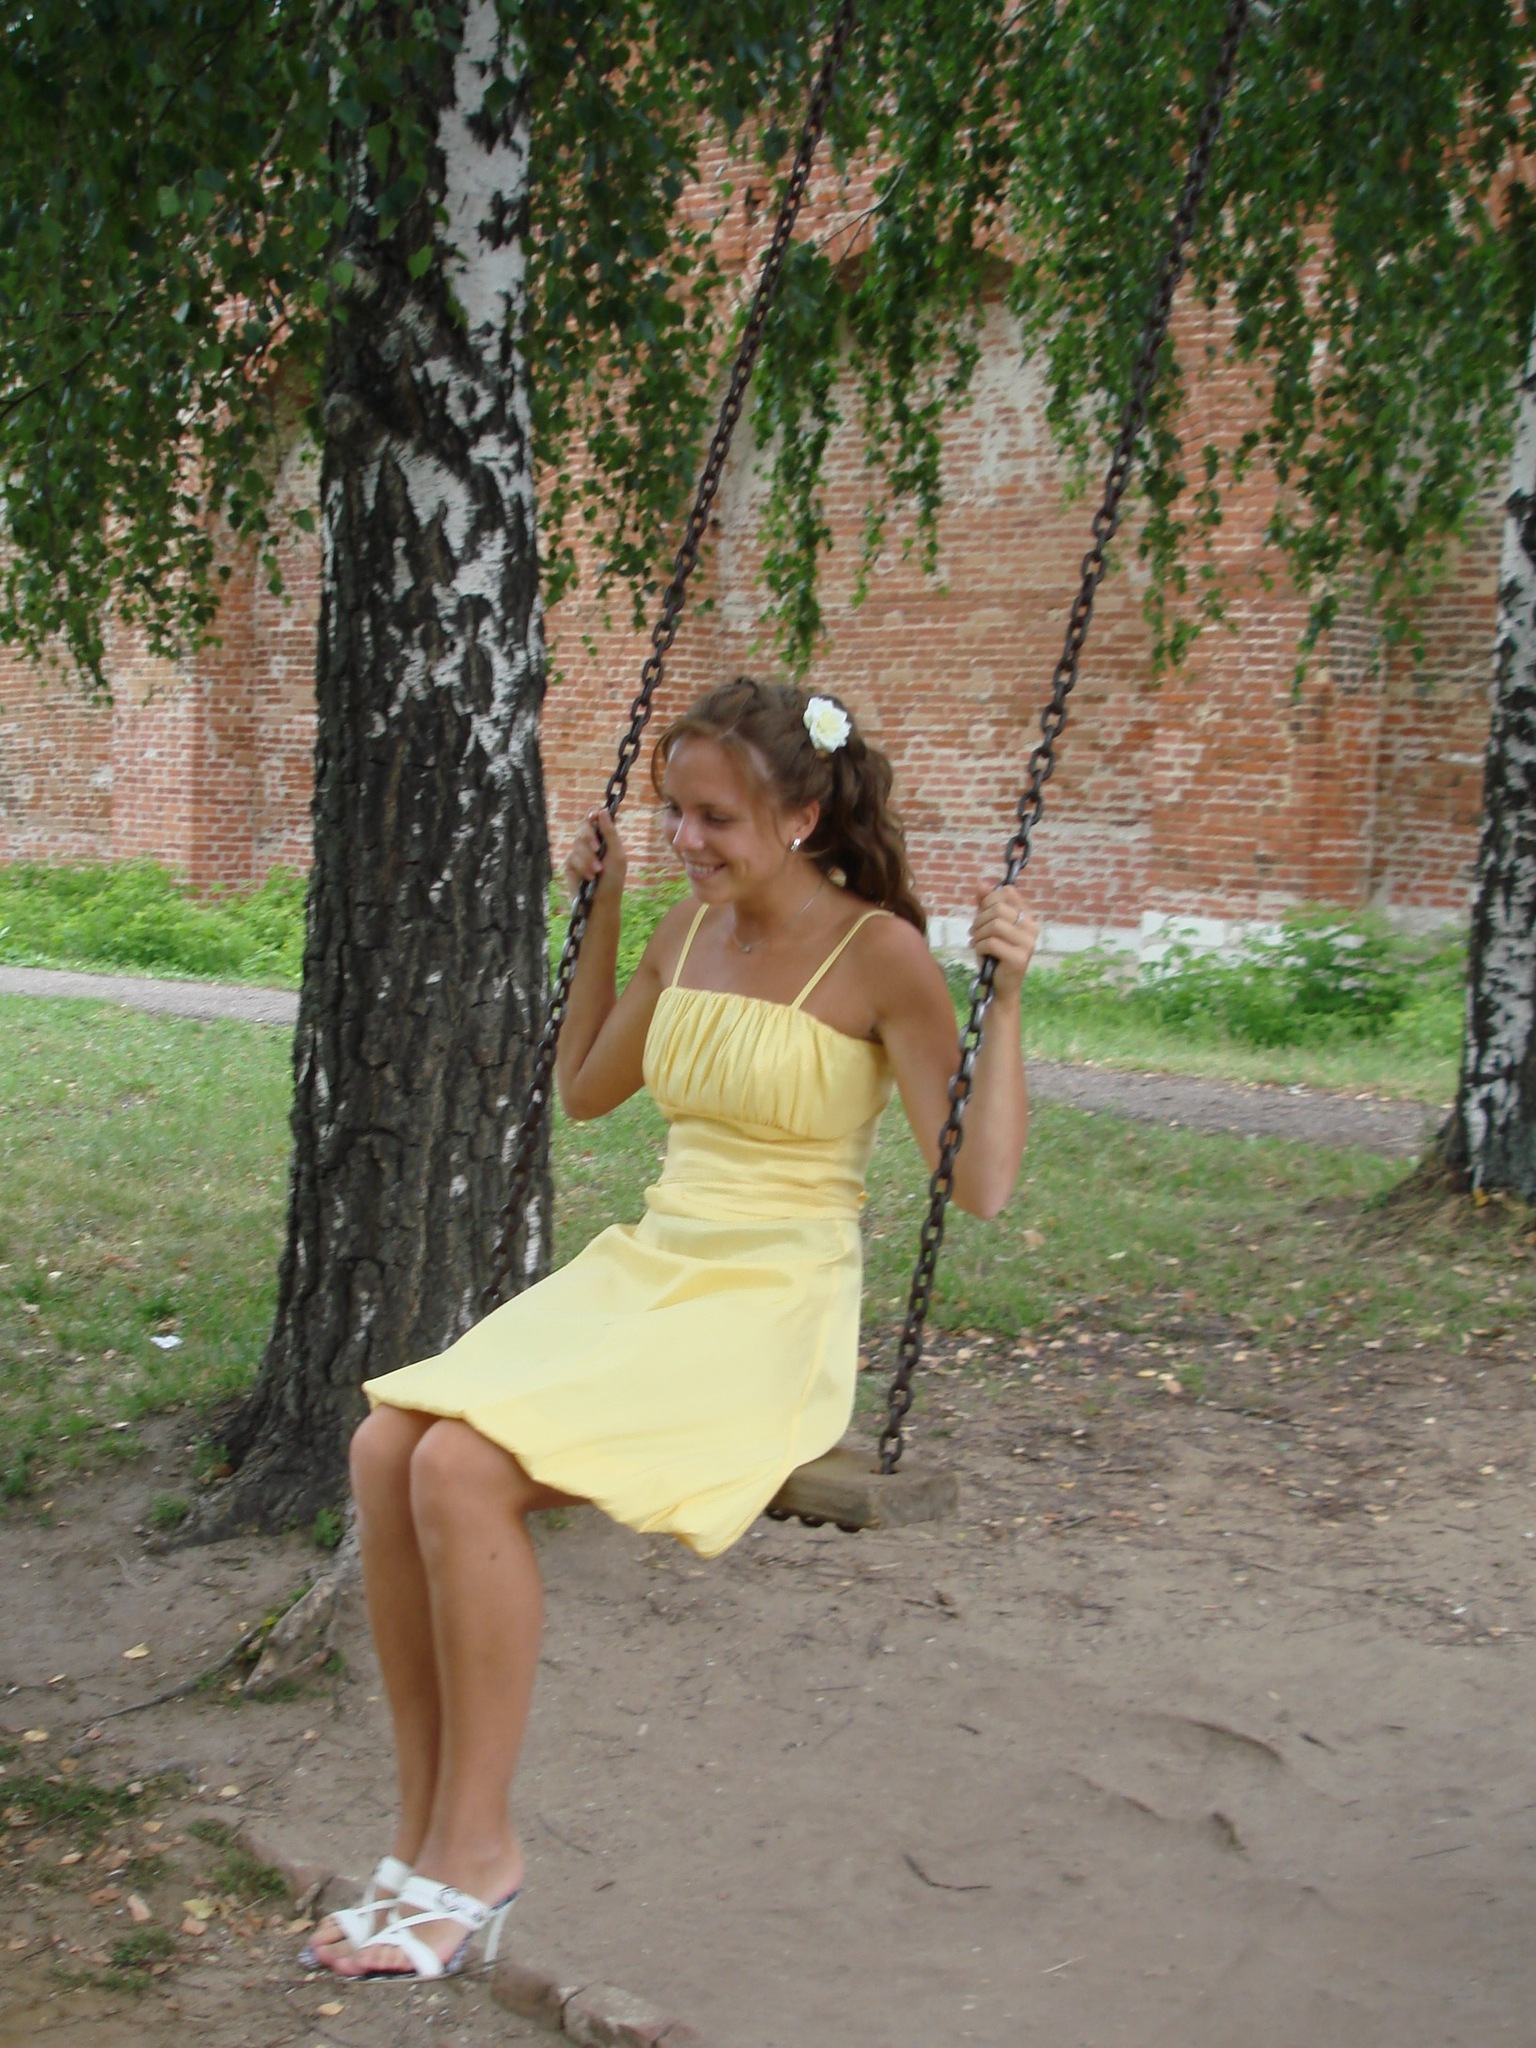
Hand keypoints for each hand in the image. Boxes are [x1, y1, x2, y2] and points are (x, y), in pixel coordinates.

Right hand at [561, 808, 627, 907]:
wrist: (601, 904)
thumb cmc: (613, 881)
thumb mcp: (616, 855)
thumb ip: (610, 833)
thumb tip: (602, 810)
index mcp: (605, 838)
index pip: (595, 818)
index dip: (593, 814)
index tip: (595, 817)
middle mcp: (591, 843)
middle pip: (583, 826)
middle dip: (589, 837)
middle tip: (597, 848)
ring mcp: (579, 853)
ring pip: (577, 844)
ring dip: (588, 859)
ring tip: (597, 872)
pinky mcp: (570, 865)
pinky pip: (571, 858)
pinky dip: (582, 867)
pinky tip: (589, 878)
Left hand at [969, 881, 1040, 998]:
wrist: (1000, 986)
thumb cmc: (994, 954)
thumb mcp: (988, 926)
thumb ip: (985, 905)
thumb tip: (981, 884)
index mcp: (1027, 917)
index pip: (1007, 893)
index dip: (988, 900)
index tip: (981, 913)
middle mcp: (1032, 928)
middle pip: (998, 908)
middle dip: (979, 919)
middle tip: (974, 931)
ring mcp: (1028, 944)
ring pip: (994, 925)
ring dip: (978, 933)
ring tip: (975, 941)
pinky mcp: (1019, 958)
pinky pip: (992, 943)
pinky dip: (979, 946)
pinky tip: (978, 951)